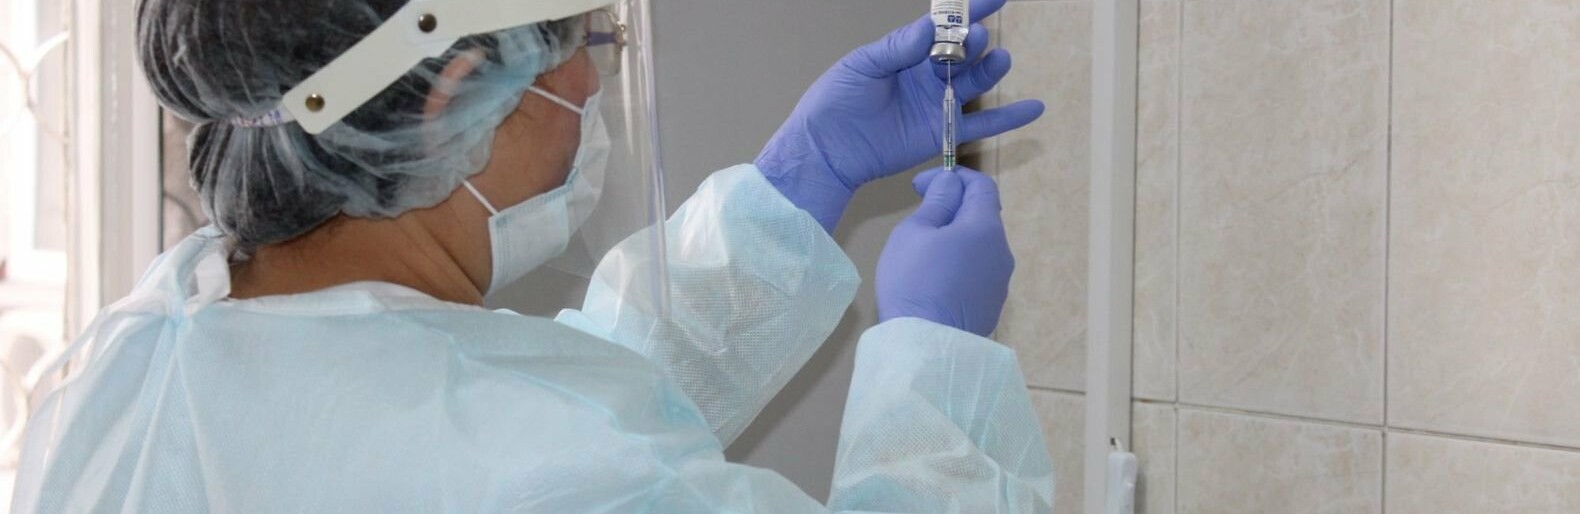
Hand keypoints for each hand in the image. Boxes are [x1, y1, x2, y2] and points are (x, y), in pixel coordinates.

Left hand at [756, 0, 1044, 232]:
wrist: (826, 150)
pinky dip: (1008, 118)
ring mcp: (937, 103)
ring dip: (991, 71)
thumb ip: (897, 48)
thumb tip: (929, 26)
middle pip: (961, 53)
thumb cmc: (834, 102)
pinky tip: (1035, 107)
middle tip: (977, 38)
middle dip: (972, 43)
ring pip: (974, 83)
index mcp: (907, 51)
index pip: (943, 26)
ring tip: (1001, 60)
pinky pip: (981, 124)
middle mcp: (927, 74)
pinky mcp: (942, 133)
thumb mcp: (861, 66)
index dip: (968, 12)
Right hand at [876, 168, 1013, 336]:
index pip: (981, 185)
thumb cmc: (915, 281)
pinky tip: (935, 278)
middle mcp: (1001, 251)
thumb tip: (950, 181)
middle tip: (919, 216)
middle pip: (982, 215)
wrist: (926, 345)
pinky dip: (960, 263)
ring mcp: (1000, 281)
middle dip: (953, 207)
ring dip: (957, 237)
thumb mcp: (915, 231)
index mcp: (985, 227)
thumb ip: (937, 201)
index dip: (953, 177)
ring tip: (924, 250)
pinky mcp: (992, 304)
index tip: (921, 185)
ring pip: (980, 245)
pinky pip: (978, 271)